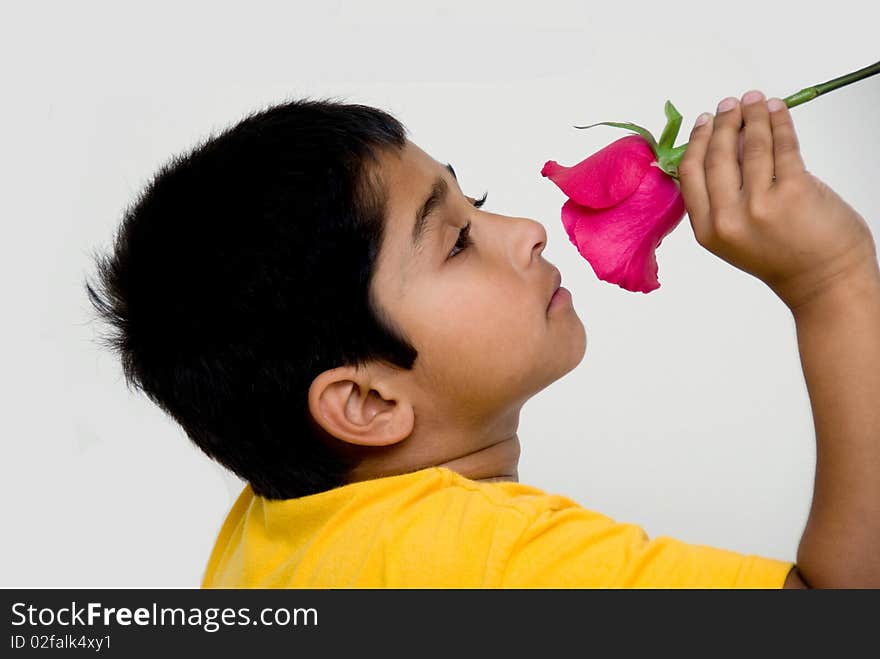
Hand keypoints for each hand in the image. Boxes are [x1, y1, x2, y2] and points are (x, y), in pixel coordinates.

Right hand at [678, 90, 877, 310]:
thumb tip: (724, 148)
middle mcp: (730, 218)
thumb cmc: (782, 259)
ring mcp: (761, 204)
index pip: (691, 174)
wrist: (822, 280)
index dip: (696, 142)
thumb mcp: (735, 238)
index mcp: (708, 230)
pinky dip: (780, 122)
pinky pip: (783, 146)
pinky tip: (777, 110)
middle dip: (724, 123)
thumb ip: (721, 202)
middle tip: (729, 105)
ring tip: (755, 100)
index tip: (704, 122)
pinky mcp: (794, 191)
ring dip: (753, 116)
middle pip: (718, 155)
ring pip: (751, 146)